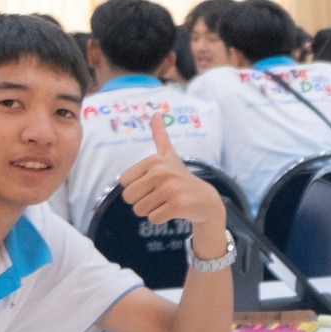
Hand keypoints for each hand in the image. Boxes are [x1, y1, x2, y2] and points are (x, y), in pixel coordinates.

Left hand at [119, 115, 226, 243]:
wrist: (206, 201)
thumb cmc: (181, 179)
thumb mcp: (169, 156)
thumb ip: (160, 135)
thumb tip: (156, 113)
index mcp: (154, 161)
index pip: (124, 183)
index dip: (136, 188)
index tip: (154, 184)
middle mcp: (162, 172)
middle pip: (128, 197)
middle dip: (141, 201)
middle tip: (160, 196)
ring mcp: (171, 188)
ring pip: (139, 210)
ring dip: (151, 210)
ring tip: (167, 202)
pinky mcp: (177, 205)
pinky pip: (153, 218)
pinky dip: (161, 218)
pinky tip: (174, 211)